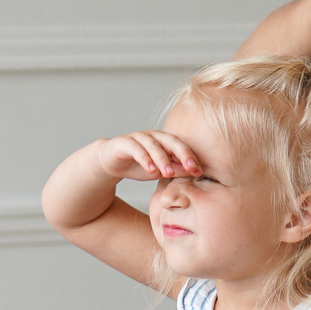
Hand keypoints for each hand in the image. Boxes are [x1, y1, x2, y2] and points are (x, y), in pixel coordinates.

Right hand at [87, 130, 204, 185]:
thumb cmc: (137, 166)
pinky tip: (150, 170)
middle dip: (182, 154)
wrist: (110, 163)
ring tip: (168, 173)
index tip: (199, 171)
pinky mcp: (124, 143)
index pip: (181, 147)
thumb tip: (195, 172)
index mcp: (164, 141)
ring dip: (162, 158)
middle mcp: (153, 136)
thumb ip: (175, 170)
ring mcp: (138, 137)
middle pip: (171, 141)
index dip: (191, 158)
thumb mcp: (158, 171)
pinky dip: (144, 158)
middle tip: (191, 168)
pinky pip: (136, 149)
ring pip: (153, 145)